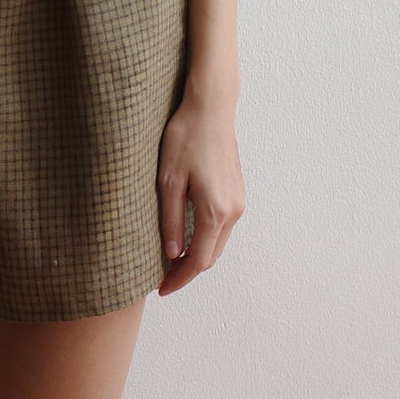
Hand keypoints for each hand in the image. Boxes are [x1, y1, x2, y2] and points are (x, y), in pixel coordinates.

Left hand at [155, 85, 242, 292]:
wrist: (211, 109)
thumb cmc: (185, 138)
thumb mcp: (168, 181)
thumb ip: (171, 221)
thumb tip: (172, 254)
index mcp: (215, 211)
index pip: (199, 260)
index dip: (180, 279)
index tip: (161, 289)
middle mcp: (233, 211)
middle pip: (211, 256)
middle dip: (187, 271)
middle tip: (162, 279)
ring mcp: (238, 201)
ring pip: (218, 242)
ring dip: (197, 255)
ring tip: (170, 262)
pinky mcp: (237, 192)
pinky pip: (222, 227)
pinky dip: (206, 239)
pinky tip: (187, 238)